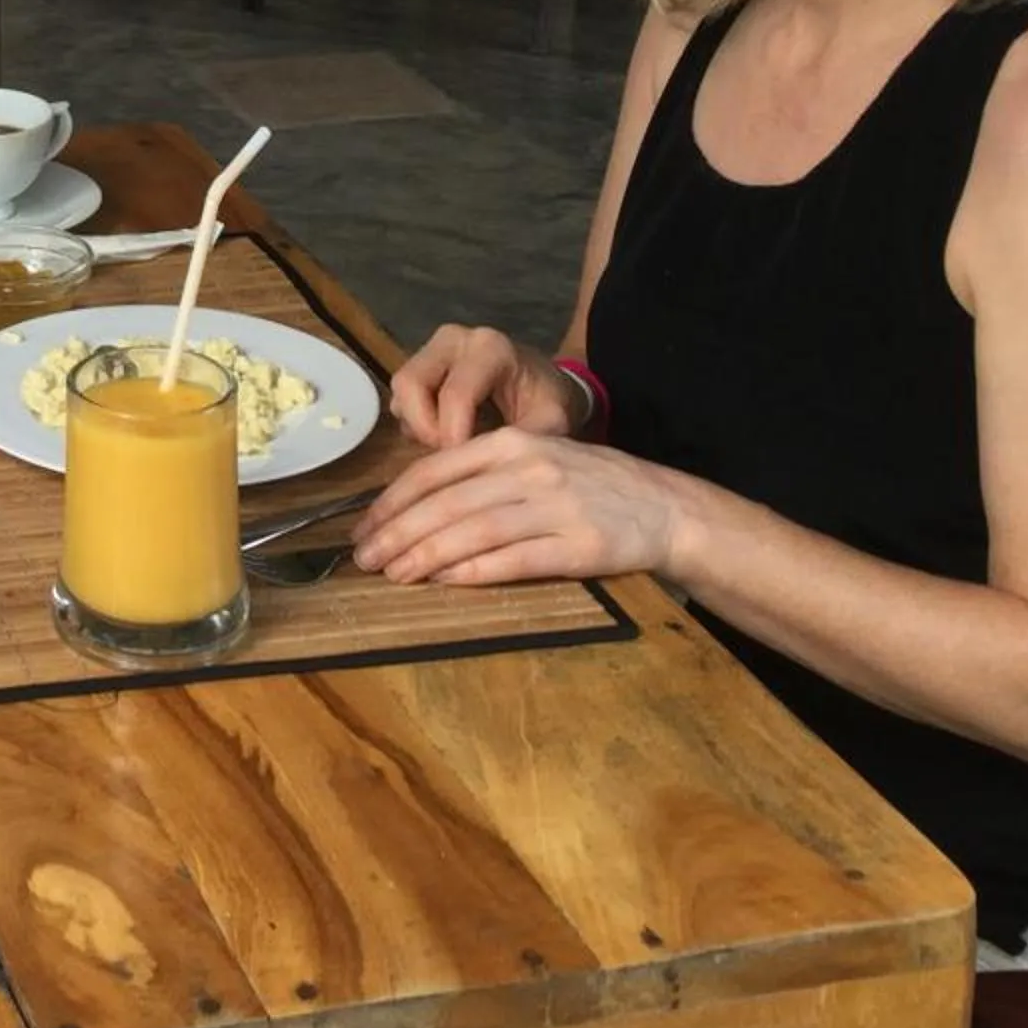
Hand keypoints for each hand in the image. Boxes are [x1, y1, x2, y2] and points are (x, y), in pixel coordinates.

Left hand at [353, 427, 689, 586]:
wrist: (664, 507)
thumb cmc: (588, 485)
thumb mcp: (534, 460)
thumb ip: (481, 475)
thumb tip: (414, 508)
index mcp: (510, 444)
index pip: (434, 470)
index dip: (392, 501)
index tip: (363, 527)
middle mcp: (528, 469)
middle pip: (446, 503)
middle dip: (397, 533)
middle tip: (365, 559)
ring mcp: (554, 507)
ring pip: (473, 531)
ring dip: (426, 556)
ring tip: (394, 575)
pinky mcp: (577, 545)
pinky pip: (515, 560)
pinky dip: (475, 572)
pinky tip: (446, 583)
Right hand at [387, 323, 584, 450]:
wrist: (543, 382)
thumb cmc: (547, 400)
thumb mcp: (551, 422)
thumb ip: (525, 441)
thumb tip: (494, 471)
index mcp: (490, 349)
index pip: (455, 394)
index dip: (454, 437)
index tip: (467, 467)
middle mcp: (454, 340)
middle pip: (411, 383)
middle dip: (425, 429)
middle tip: (449, 456)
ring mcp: (432, 349)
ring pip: (400, 390)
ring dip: (417, 426)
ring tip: (449, 447)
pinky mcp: (419, 364)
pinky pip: (401, 397)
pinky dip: (414, 423)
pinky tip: (442, 436)